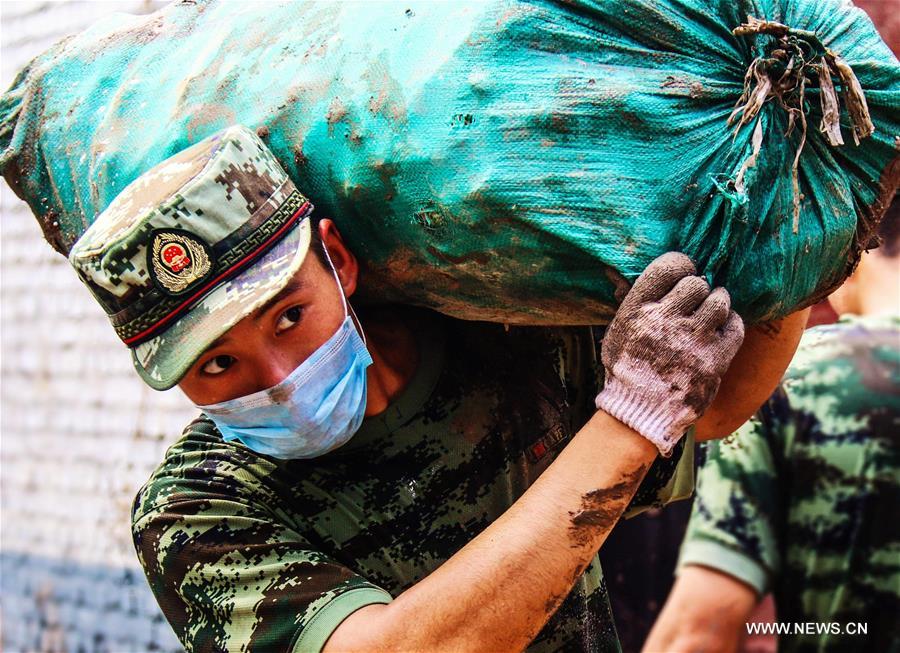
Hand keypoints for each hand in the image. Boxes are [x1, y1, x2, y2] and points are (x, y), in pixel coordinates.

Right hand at [595, 253, 744, 454]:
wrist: (640, 412)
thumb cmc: (627, 369)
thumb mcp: (617, 331)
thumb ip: (630, 301)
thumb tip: (621, 272)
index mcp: (637, 311)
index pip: (668, 267)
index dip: (680, 265)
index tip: (682, 274)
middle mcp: (664, 321)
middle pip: (697, 283)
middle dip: (698, 290)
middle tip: (694, 303)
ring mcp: (691, 341)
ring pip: (719, 301)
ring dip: (716, 305)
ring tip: (709, 316)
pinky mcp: (714, 360)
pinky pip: (736, 326)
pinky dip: (731, 324)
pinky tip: (720, 331)